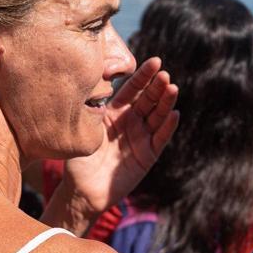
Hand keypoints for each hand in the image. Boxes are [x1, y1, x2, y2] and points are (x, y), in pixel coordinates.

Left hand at [57, 57, 178, 224]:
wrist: (81, 190)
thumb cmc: (78, 159)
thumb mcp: (83, 130)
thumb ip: (93, 108)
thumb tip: (98, 83)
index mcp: (115, 112)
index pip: (132, 90)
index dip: (144, 76)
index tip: (155, 62)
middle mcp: (131, 122)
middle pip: (148, 101)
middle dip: (157, 87)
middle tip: (164, 74)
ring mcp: (141, 138)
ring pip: (157, 117)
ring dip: (166, 103)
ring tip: (173, 88)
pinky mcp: (147, 156)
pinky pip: (159, 140)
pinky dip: (167, 128)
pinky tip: (174, 115)